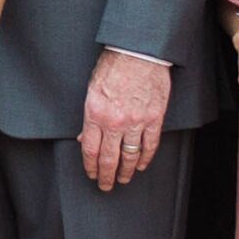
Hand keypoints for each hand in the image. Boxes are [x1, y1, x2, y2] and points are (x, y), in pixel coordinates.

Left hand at [78, 47, 168, 186]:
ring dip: (125, 171)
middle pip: (109, 158)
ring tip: (123, 179)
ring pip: (129, 155)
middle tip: (106, 186)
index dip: (90, 166)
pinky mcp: (154, 118)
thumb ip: (89, 116)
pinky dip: (144, 158)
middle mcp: (115, 121)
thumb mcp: (92, 90)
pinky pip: (149, 145)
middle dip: (106, 176)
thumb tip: (84, 138)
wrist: (138, 52)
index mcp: (95, 113)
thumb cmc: (113, 66)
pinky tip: (140, 165)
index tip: (92, 174)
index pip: (90, 149)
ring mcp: (136, 121)